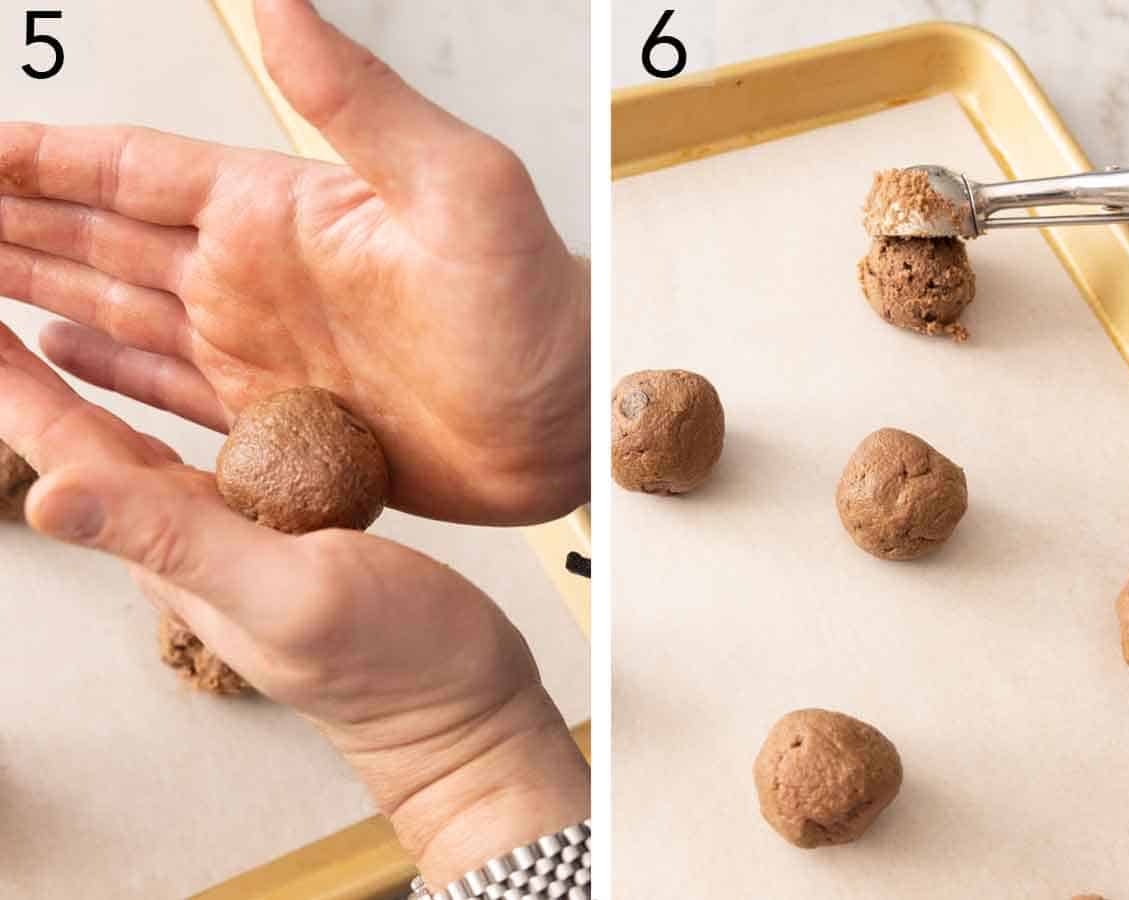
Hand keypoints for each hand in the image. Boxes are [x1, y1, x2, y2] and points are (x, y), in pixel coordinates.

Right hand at [0, 0, 588, 526]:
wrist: (568, 422)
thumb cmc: (536, 307)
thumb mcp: (458, 189)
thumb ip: (358, 103)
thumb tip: (278, 1)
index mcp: (276, 208)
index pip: (126, 168)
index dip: (37, 157)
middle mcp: (251, 276)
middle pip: (96, 235)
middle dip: (12, 222)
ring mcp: (258, 349)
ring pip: (114, 309)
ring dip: (34, 292)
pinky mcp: (274, 418)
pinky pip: (164, 392)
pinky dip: (102, 375)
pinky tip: (54, 354)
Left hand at [0, 324, 588, 887]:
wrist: (458, 703)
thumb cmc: (390, 660)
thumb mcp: (288, 592)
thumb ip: (180, 544)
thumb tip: (47, 499)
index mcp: (175, 543)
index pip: (66, 454)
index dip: (11, 388)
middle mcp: (193, 533)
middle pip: (88, 441)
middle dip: (31, 378)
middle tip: (1, 304)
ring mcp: (241, 529)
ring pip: (142, 442)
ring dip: (88, 385)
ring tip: (52, 329)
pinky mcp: (291, 522)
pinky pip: (215, 451)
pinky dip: (180, 407)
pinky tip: (183, 386)